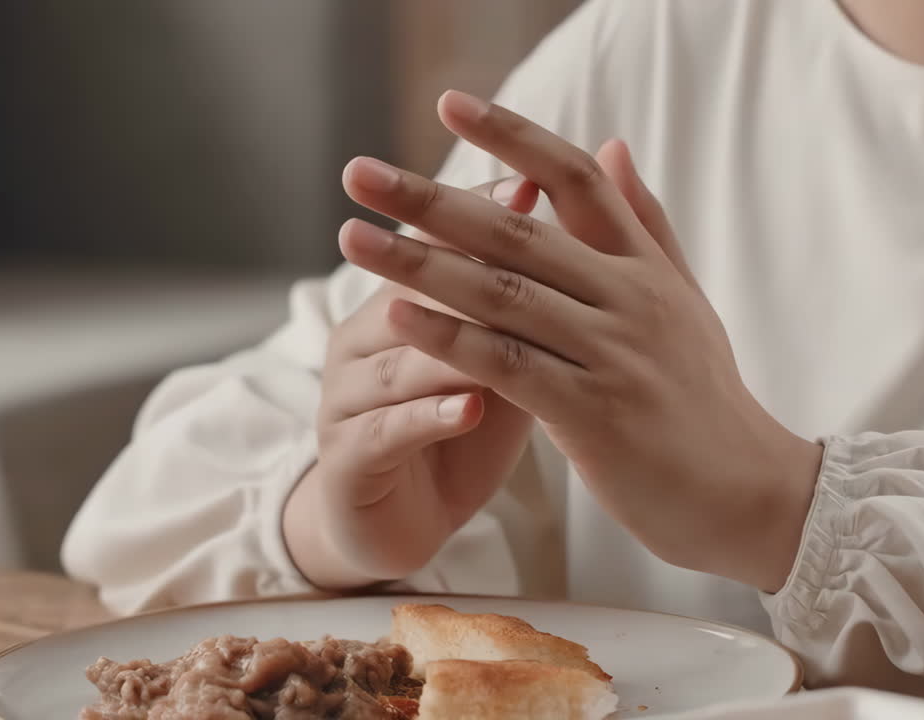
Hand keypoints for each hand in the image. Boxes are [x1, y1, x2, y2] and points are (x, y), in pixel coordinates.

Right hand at [284, 177, 541, 588]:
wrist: (403, 523)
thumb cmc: (461, 426)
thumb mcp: (502, 355)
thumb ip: (529, 296)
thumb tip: (574, 220)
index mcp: (399, 305)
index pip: (437, 246)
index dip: (480, 215)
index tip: (529, 183)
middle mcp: (363, 339)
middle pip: (408, 287)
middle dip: (450, 252)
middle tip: (500, 225)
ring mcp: (348, 399)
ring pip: (400, 360)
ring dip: (447, 344)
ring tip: (495, 332)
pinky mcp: (348, 460)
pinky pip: (389, 431)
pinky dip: (431, 417)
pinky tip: (472, 408)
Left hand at [337, 91, 823, 591]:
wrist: (752, 494)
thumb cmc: (706, 401)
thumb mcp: (684, 300)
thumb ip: (645, 222)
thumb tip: (611, 142)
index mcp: (645, 267)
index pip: (574, 179)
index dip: (511, 136)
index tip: (449, 104)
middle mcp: (629, 298)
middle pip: (518, 231)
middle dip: (431, 199)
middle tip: (359, 173)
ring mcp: (612, 354)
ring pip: (502, 294)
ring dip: (419, 263)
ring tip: (354, 238)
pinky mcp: (594, 414)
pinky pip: (507, 364)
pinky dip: (448, 338)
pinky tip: (394, 317)